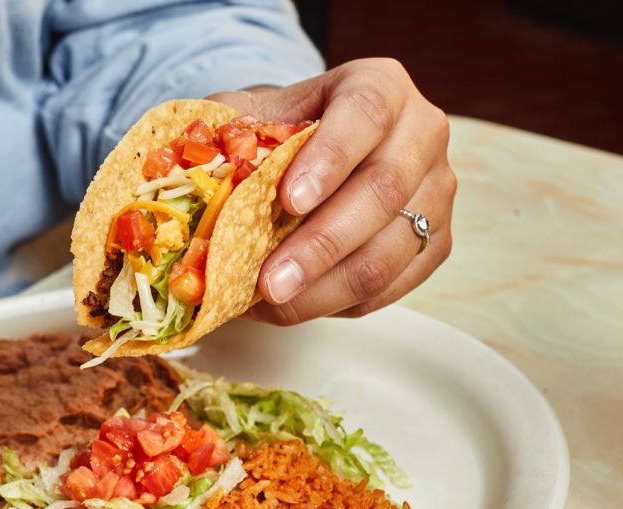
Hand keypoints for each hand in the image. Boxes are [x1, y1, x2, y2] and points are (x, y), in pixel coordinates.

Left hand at [208, 58, 455, 323]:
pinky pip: (392, 286)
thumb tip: (186, 185)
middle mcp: (421, 133)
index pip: (364, 114)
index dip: (329, 159)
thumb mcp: (251, 115)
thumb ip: (226, 135)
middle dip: (320, 245)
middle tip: (270, 282)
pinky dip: (338, 304)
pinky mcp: (436, 241)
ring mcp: (436, 191)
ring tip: (272, 305)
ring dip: (326, 288)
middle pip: (382, 192)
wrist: (318, 151)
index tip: (288, 201)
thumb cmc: (281, 132)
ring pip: (389, 252)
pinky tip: (291, 307)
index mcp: (379, 86)